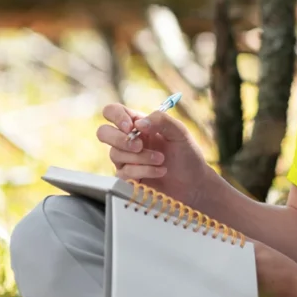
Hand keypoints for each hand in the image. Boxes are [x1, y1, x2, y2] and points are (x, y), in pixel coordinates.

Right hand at [97, 103, 216, 211]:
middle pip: (103, 132)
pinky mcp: (127, 178)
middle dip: (120, 139)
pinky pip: (124, 172)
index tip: (131, 127)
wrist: (193, 184)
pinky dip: (144, 171)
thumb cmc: (187, 156)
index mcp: (139, 124)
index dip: (116, 116)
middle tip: (140, 146)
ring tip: (161, 160)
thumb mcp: (180, 133)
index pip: (113, 111)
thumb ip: (161, 121)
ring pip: (115, 154)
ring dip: (140, 157)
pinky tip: (160, 171)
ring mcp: (126, 159)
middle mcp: (129, 140)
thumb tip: (139, 123)